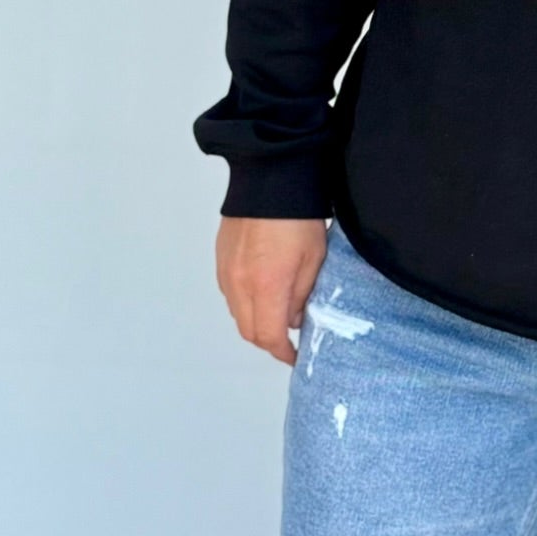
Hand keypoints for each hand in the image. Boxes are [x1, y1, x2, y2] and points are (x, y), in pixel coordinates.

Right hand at [216, 216, 327, 363]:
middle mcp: (240, 284)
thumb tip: (293, 318)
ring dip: (255, 322)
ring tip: (277, 314)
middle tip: (288, 340)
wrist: (270, 179)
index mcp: (267, 286)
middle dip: (269, 341)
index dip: (283, 352)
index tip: (295, 356)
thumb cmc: (297, 216)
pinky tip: (262, 292)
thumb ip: (302, 296)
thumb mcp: (314, 260)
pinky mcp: (221, 260)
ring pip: (237, 314)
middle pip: (248, 331)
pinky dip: (245, 303)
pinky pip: (230, 294)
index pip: (269, 337)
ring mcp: (226, 272)